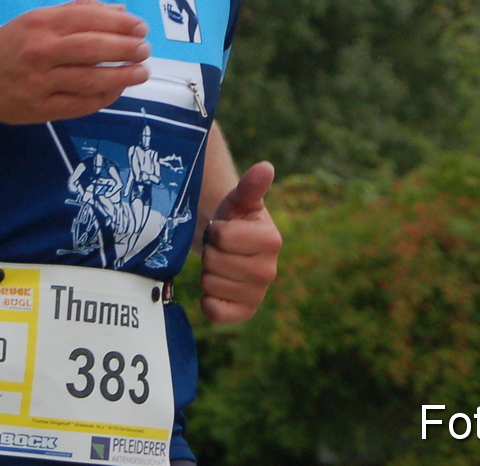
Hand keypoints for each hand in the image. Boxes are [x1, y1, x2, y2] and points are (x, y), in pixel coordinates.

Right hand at [0, 0, 149, 123]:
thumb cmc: (12, 44)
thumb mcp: (37, 18)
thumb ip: (78, 12)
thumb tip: (120, 11)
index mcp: (40, 23)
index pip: (87, 19)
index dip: (119, 23)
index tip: (140, 27)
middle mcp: (40, 51)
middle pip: (91, 49)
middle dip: (125, 49)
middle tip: (145, 49)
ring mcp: (40, 82)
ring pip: (89, 80)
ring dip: (122, 76)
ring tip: (142, 72)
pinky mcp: (41, 109)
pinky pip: (80, 105)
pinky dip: (104, 98)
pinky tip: (118, 90)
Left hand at [200, 161, 280, 323]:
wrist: (231, 246)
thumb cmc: (235, 218)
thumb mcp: (240, 200)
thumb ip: (251, 186)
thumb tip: (265, 167)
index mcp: (272, 240)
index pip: (223, 237)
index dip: (215, 230)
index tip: (223, 228)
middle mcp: (269, 271)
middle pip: (213, 262)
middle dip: (209, 252)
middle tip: (219, 247)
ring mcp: (257, 294)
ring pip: (210, 285)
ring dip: (207, 272)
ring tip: (219, 263)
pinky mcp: (244, 313)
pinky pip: (215, 312)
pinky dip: (208, 300)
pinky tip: (216, 287)